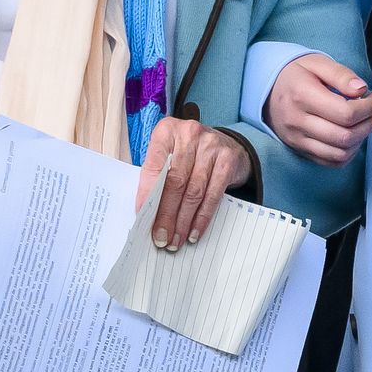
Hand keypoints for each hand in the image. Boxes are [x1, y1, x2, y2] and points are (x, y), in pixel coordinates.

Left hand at [136, 115, 255, 248]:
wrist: (226, 143)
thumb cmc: (189, 153)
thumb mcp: (169, 156)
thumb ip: (156, 177)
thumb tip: (145, 213)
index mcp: (167, 131)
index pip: (154, 169)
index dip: (147, 196)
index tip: (143, 219)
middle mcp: (190, 134)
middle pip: (175, 182)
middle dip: (166, 215)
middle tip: (161, 237)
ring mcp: (211, 145)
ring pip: (194, 191)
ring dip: (183, 220)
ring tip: (176, 240)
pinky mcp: (228, 159)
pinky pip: (213, 195)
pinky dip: (202, 217)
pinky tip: (195, 231)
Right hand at [265, 54, 371, 164]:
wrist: (267, 89)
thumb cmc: (295, 74)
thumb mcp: (317, 63)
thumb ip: (341, 75)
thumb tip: (362, 90)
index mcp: (302, 95)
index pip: (346, 113)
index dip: (370, 107)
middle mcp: (297, 121)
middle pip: (345, 136)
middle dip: (369, 123)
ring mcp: (297, 139)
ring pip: (340, 153)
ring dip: (360, 140)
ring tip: (363, 122)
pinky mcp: (299, 150)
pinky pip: (330, 162)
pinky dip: (347, 153)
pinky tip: (351, 135)